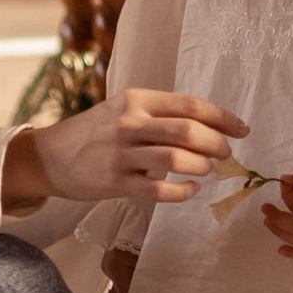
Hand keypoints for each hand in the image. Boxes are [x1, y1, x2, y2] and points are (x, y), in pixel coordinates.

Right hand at [3, 85, 248, 215]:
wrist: (50, 156)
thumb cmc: (95, 132)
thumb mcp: (123, 109)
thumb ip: (159, 114)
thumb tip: (206, 125)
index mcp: (137, 99)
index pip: (190, 104)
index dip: (222, 117)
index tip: (242, 128)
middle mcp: (130, 123)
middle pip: (188, 130)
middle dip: (217, 143)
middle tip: (226, 153)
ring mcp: (122, 154)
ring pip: (176, 159)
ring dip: (201, 166)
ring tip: (206, 170)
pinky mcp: (115, 183)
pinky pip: (159, 190)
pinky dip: (182, 192)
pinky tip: (190, 190)